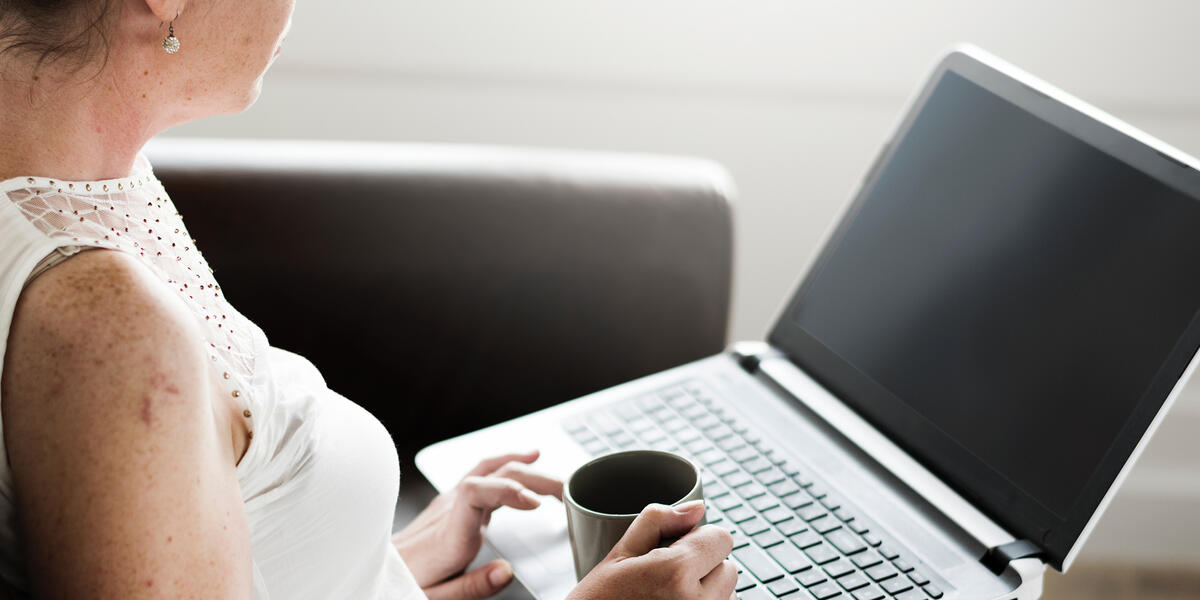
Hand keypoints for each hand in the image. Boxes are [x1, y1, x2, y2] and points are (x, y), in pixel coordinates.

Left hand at [393, 450, 562, 599]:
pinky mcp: (453, 500)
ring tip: (558, 478)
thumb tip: (507, 570)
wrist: (377, 569)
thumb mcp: (437, 597)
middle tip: (566, 494)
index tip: (537, 504)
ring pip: (491, 469)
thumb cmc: (406, 582)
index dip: (509, 490)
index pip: (476, 491)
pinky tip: (527, 460)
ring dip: (527, 468)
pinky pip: (484, 472)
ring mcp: (451, 500)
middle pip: (493, 475)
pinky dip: (510, 463)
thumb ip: (473, 586)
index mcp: (449, 533)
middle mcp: (450, 509)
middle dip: (534, 479)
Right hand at [567, 501, 736, 599]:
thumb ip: (658, 522)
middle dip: (704, 567)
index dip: (699, 539)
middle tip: (668, 579)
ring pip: (728, 595)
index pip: (722, 538)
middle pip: (729, 568)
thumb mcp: (619, 555)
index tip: (677, 550)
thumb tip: (698, 508)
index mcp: (676, 572)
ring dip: (708, 593)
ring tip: (668, 599)